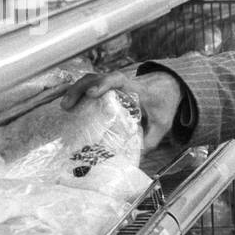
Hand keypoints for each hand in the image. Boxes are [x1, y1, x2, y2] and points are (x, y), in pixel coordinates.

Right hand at [61, 70, 183, 149]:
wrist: (169, 86)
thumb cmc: (164, 103)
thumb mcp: (162, 124)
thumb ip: (151, 140)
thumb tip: (135, 157)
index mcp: (136, 88)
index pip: (118, 80)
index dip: (104, 83)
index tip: (92, 94)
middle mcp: (122, 82)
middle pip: (96, 77)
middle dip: (80, 88)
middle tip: (67, 106)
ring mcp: (114, 84)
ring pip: (91, 80)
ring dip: (76, 90)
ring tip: (65, 107)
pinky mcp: (109, 87)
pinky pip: (91, 86)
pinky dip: (79, 93)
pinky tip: (70, 106)